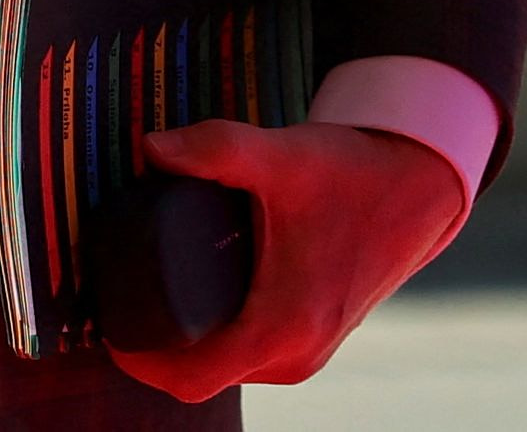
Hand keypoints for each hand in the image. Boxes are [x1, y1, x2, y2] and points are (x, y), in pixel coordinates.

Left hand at [103, 119, 461, 401]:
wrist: (418, 187)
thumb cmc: (351, 175)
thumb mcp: (279, 155)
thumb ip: (214, 148)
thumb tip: (149, 148)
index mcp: (282, 327)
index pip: (189, 378)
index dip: (138, 359)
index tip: (108, 321)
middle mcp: (296, 353)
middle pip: (202, 376)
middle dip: (156, 346)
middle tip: (121, 292)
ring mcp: (308, 352)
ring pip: (228, 366)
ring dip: (188, 344)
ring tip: (151, 292)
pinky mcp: (315, 338)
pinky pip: (250, 355)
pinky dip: (218, 339)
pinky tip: (195, 304)